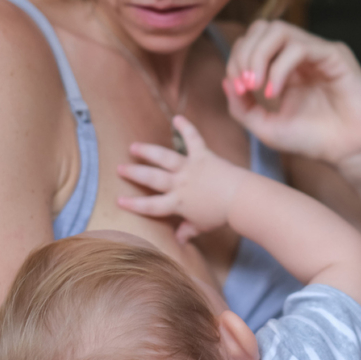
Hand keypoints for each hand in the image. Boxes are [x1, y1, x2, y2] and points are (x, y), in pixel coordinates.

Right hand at [116, 116, 247, 242]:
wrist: (241, 199)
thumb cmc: (222, 215)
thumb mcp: (202, 226)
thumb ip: (188, 230)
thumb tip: (179, 240)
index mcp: (178, 203)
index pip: (151, 205)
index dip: (134, 204)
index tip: (119, 199)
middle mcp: (179, 184)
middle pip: (152, 178)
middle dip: (134, 173)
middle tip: (120, 168)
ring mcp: (190, 168)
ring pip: (164, 158)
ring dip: (148, 151)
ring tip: (133, 146)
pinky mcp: (202, 156)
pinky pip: (193, 139)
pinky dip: (186, 128)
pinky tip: (177, 118)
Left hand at [224, 20, 360, 166]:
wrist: (349, 153)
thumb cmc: (313, 140)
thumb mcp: (266, 127)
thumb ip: (242, 107)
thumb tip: (225, 81)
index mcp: (284, 66)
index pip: (252, 42)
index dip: (237, 60)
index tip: (238, 91)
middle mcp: (301, 54)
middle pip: (262, 28)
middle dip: (244, 54)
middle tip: (245, 85)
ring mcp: (318, 51)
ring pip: (278, 30)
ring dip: (258, 56)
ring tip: (258, 87)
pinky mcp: (335, 55)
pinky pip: (300, 47)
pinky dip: (279, 68)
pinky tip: (275, 92)